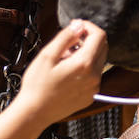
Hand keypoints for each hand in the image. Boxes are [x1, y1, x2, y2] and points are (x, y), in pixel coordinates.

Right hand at [0, 21, 107, 138]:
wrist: (35, 113)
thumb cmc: (37, 85)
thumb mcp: (47, 55)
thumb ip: (65, 37)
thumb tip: (79, 25)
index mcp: (84, 64)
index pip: (99, 35)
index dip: (88, 26)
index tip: (74, 26)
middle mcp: (94, 76)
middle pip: (102, 47)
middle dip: (88, 39)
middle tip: (68, 42)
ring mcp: (94, 87)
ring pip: (99, 61)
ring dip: (86, 53)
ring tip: (64, 58)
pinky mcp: (90, 95)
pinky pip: (94, 75)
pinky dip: (85, 67)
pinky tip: (67, 71)